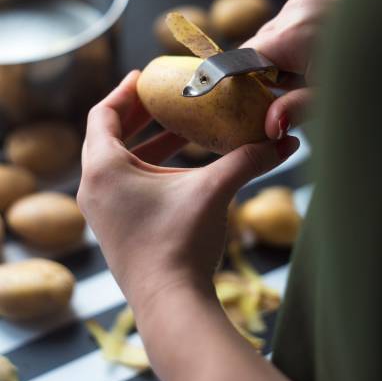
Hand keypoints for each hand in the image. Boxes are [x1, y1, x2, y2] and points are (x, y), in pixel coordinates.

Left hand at [77, 71, 298, 315]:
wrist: (170, 305)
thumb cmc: (181, 243)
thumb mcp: (214, 190)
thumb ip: (249, 159)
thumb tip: (287, 141)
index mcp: (104, 168)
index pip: (103, 114)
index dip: (124, 91)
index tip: (143, 75)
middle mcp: (94, 187)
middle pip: (107, 135)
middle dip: (138, 114)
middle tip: (164, 98)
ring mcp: (101, 210)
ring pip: (118, 161)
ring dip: (146, 142)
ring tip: (180, 128)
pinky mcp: (114, 227)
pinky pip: (124, 182)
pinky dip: (147, 166)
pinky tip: (180, 167)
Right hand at [243, 0, 342, 138]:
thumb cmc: (372, 74)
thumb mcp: (331, 98)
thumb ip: (295, 109)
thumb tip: (269, 126)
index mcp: (293, 34)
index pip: (244, 57)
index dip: (249, 80)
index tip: (260, 97)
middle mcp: (296, 8)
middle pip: (260, 43)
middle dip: (271, 67)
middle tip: (299, 83)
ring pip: (276, 29)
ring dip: (284, 49)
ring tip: (313, 62)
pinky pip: (293, 16)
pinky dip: (298, 32)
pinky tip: (318, 44)